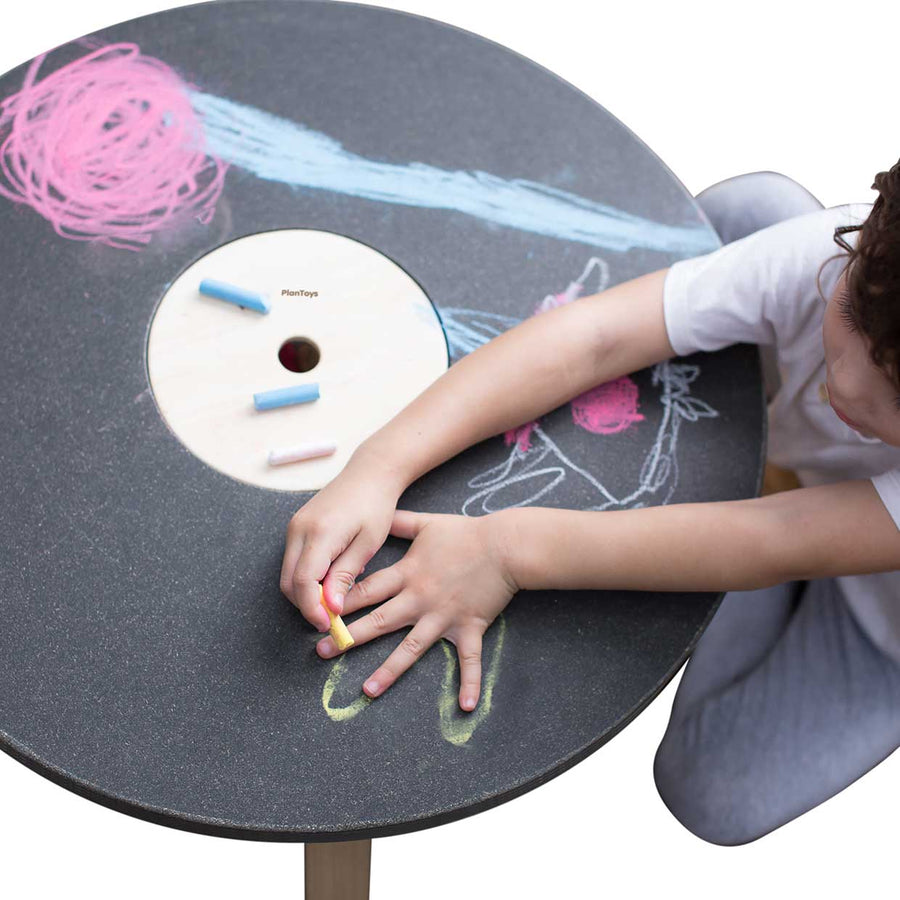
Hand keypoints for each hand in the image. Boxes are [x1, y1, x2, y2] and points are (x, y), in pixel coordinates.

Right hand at [280, 455, 406, 631]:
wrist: (369, 473)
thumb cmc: (375, 506)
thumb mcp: (368, 544)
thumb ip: (346, 575)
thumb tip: (331, 607)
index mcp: (320, 533)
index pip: (303, 582)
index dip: (312, 609)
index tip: (328, 624)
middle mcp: (299, 529)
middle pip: (288, 582)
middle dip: (306, 605)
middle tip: (331, 618)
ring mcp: (294, 526)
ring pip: (288, 573)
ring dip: (306, 592)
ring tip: (335, 596)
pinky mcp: (296, 525)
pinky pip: (294, 560)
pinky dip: (307, 576)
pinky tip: (332, 576)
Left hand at [316, 509, 517, 710]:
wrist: (504, 546)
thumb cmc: (466, 533)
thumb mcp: (426, 523)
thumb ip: (399, 522)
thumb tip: (378, 514)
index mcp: (408, 574)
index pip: (366, 590)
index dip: (339, 601)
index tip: (316, 612)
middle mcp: (420, 599)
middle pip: (379, 621)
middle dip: (348, 637)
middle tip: (322, 652)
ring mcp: (443, 617)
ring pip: (411, 648)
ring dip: (389, 671)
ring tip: (367, 691)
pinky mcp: (469, 627)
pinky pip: (469, 660)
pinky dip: (469, 683)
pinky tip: (465, 706)